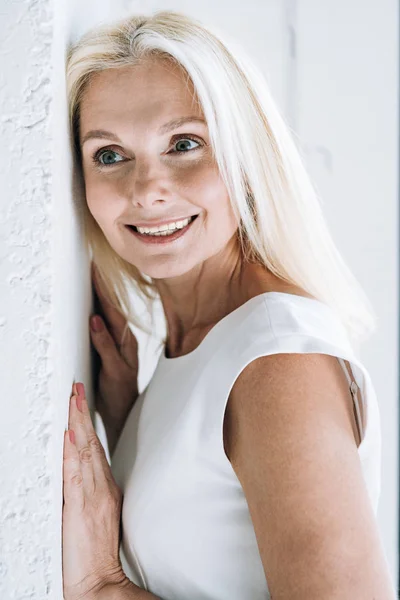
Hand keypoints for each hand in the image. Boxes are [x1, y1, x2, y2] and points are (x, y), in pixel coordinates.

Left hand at [62, 381, 130, 599]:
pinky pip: (77, 471)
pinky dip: (75, 450)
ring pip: (85, 451)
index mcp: (106, 489)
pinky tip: (70, 434)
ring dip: (78, 423)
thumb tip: (79, 470)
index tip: (79, 404)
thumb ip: (91, 491)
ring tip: (73, 399)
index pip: (95, 448)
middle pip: (91, 443)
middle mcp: (101, 488)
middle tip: (76, 389)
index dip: (87, 424)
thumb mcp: (98, 516)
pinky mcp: (81, 506)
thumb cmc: (96, 553)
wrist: (99, 581)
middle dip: (82, 414)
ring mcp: (92, 495)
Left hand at [90, 262, 138, 436]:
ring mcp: (125, 358)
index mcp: (125, 340)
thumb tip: (95, 316)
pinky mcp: (119, 373)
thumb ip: (105, 340)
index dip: (106, 288)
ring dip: (106, 304)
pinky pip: (110, 351)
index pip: (114, 309)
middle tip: (96, 266)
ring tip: (97, 283)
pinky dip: (103, 336)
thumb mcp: (111, 360)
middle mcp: (127, 345)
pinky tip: (96, 321)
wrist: (127, 417)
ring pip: (115, 325)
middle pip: (116, 311)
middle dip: (105, 289)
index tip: (96, 267)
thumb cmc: (117, 387)